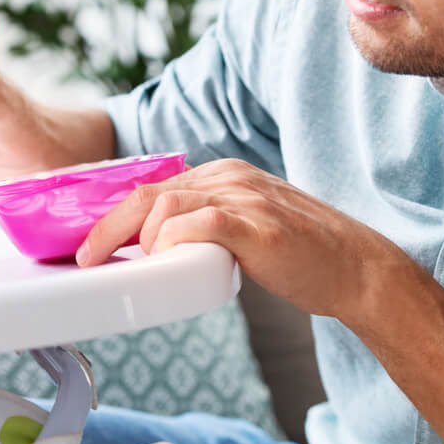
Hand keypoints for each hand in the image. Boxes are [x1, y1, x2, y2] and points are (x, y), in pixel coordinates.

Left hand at [76, 158, 373, 320]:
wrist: (356, 268)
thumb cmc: (301, 257)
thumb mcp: (246, 229)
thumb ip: (209, 225)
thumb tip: (159, 246)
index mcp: (224, 175)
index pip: (154, 187)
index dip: (116, 215)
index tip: (92, 242)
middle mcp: (230, 177)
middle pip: (148, 193)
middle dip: (108, 227)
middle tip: (87, 258)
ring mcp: (244, 197)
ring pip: (165, 206)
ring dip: (140, 241)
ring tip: (137, 269)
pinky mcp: (256, 225)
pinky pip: (197, 224)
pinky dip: (170, 242)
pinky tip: (165, 260)